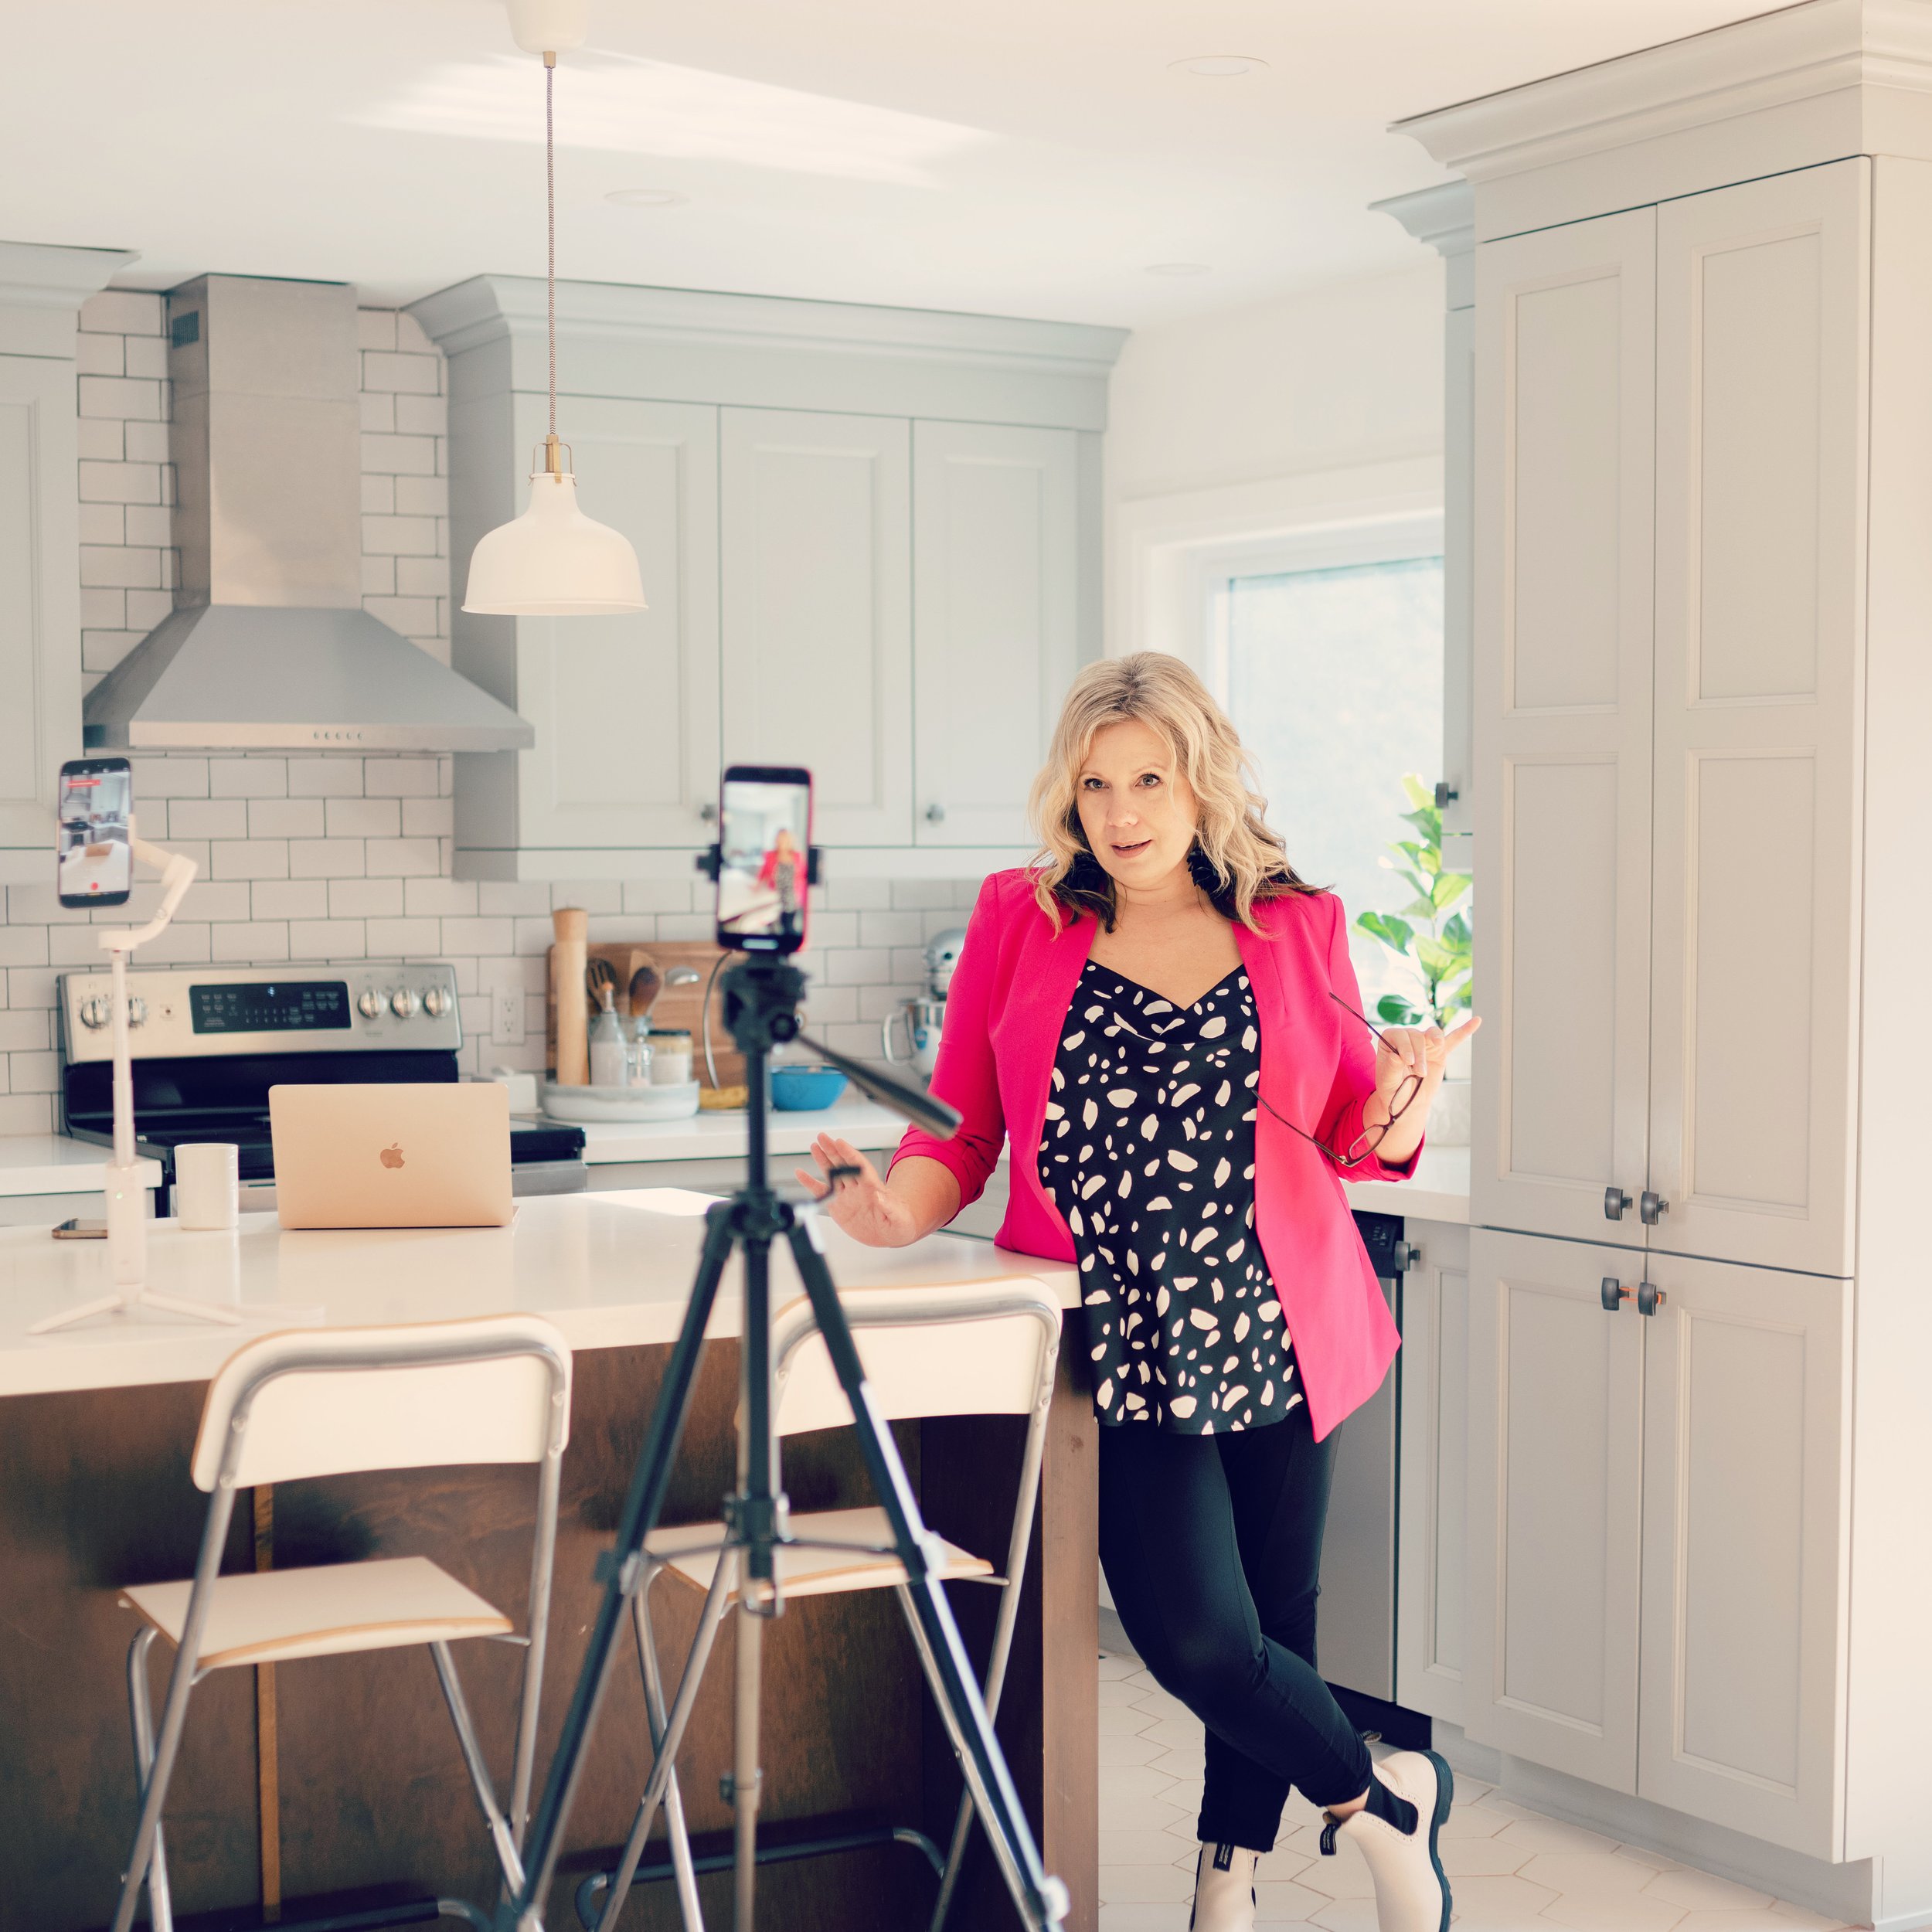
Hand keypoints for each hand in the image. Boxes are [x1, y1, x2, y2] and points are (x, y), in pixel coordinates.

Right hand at [793, 1135, 921, 1247]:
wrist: (891, 1234)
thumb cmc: (900, 1222)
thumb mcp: (898, 1216)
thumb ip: (889, 1206)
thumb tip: (878, 1194)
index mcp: (873, 1187)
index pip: (859, 1166)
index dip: (849, 1153)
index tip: (840, 1142)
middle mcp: (858, 1188)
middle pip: (843, 1164)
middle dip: (833, 1150)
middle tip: (822, 1137)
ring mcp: (847, 1196)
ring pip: (833, 1174)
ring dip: (823, 1160)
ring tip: (814, 1146)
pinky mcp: (839, 1207)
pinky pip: (822, 1192)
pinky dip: (810, 1184)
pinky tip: (801, 1174)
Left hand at [1371, 1014, 1481, 1113]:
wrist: (1408, 1101)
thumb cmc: (1393, 1090)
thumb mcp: (1387, 1081)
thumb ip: (1391, 1068)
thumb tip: (1397, 1056)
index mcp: (1390, 1042)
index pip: (1398, 1035)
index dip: (1404, 1045)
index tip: (1407, 1060)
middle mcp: (1407, 1039)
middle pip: (1416, 1035)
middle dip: (1420, 1054)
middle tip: (1421, 1073)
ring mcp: (1425, 1044)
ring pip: (1432, 1034)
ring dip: (1435, 1043)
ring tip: (1438, 1048)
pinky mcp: (1440, 1052)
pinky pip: (1453, 1039)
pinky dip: (1464, 1031)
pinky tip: (1476, 1021)